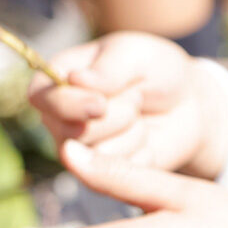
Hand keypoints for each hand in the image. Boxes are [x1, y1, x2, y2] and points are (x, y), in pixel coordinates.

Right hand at [29, 33, 227, 179]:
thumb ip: (108, 68)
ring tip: (140, 114)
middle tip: (136, 97)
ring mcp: (78, 148)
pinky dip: (140, 152)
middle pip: (69, 130)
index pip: (40, 97)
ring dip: (131, 132)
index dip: (67, 104)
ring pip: (95, 153)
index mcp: (57, 80)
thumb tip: (76, 79)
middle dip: (114, 115)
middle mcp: (59, 116)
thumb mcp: (137, 55)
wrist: (186, 103)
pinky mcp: (100, 173)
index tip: (101, 103)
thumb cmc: (155, 70)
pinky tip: (145, 137)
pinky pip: (116, 172)